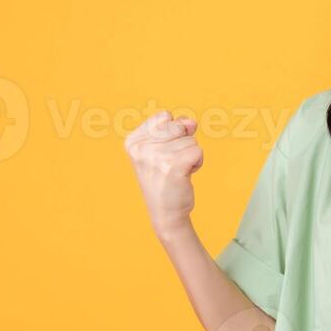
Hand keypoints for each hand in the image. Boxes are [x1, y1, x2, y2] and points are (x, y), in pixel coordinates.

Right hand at [124, 111, 203, 238]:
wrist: (165, 213)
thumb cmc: (164, 179)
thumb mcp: (162, 149)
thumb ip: (175, 127)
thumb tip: (191, 122)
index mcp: (133, 141)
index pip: (165, 117)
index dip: (172, 133)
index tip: (163, 154)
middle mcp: (141, 148)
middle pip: (178, 126)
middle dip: (182, 144)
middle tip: (172, 164)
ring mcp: (155, 157)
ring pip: (190, 140)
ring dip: (189, 155)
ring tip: (177, 171)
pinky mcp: (172, 166)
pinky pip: (197, 150)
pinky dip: (198, 162)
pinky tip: (186, 174)